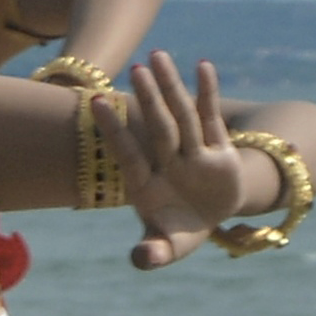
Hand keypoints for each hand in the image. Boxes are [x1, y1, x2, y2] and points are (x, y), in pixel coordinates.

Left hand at [112, 53, 249, 268]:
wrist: (206, 222)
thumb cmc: (178, 234)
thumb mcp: (170, 247)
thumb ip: (155, 252)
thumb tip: (141, 260)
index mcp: (147, 184)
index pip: (128, 152)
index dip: (114, 129)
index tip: (97, 102)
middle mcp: (167, 163)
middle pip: (157, 127)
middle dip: (148, 99)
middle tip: (135, 67)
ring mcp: (192, 154)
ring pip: (181, 115)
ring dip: (171, 87)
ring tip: (157, 56)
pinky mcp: (218, 150)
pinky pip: (211, 116)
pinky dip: (208, 92)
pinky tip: (203, 66)